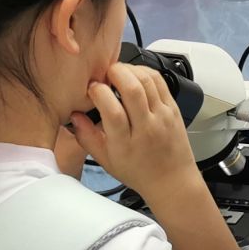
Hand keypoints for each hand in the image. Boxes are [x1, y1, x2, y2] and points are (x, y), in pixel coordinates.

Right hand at [69, 62, 199, 209]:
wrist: (171, 180)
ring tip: (118, 72)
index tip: (92, 88)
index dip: (99, 93)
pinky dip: (145, 72)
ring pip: (147, 81)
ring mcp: (162, 116)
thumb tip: (74, 115)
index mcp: (125, 144)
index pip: (112, 111)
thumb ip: (87, 138)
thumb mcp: (106, 161)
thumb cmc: (138, 172)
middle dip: (115, 73)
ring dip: (130, 69)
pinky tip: (135, 75)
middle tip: (105, 73)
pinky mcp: (173, 108)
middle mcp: (146, 128)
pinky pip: (160, 81)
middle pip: (132, 90)